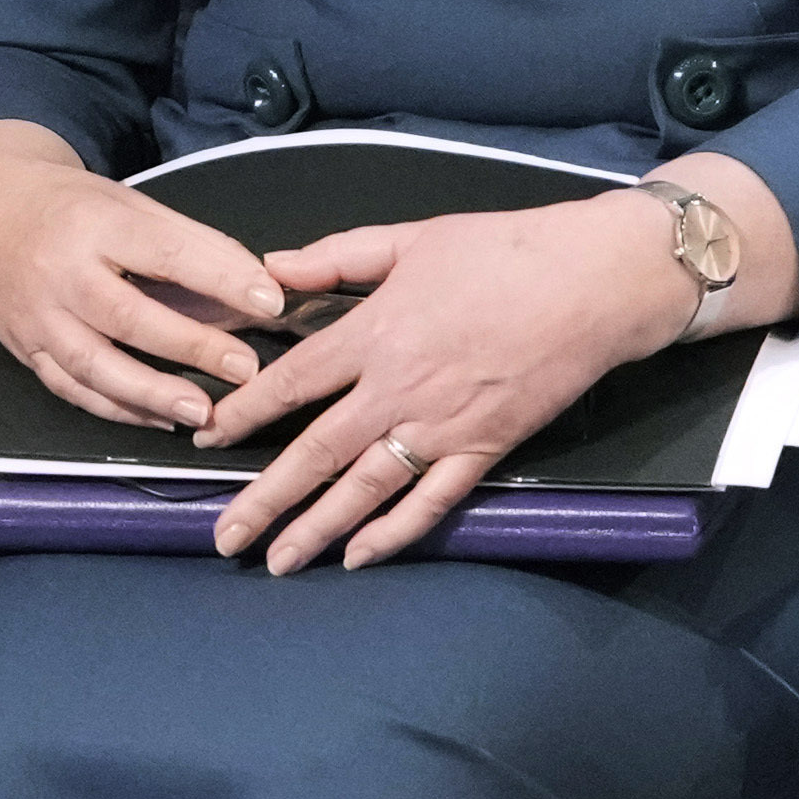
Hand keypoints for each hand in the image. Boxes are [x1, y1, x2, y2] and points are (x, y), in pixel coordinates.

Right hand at [0, 140, 299, 440]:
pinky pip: (72, 389)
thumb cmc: (72, 209)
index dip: (221, 278)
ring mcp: (37, 318)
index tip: (270, 301)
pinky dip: (117, 409)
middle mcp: (60, 273)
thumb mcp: (128, 204)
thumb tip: (255, 287)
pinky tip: (159, 420)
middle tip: (246, 369)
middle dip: (192, 346)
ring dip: (152, 394)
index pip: (166, 252)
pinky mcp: (26, 351)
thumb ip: (189, 243)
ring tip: (203, 413)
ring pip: (95, 365)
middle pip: (129, 316)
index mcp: (94, 223)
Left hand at [211, 194, 693, 570]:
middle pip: (314, 454)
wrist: (593, 282)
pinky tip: (358, 557)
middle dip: (264, 501)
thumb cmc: (504, 251)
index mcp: (374, 333)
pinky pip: (431, 502)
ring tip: (278, 561)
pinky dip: (393, 534)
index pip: (290, 384)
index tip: (205, 438)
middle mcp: (398, 390)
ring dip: (316, 529)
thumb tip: (271, 269)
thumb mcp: (412, 237)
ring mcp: (442, 427)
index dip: (242, 415)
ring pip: (365, 490)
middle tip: (225, 538)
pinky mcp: (485, 449)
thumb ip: (337, 257)